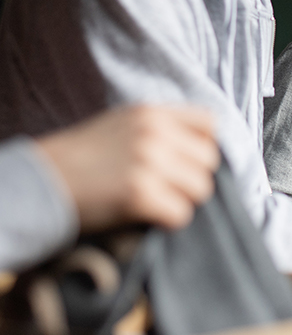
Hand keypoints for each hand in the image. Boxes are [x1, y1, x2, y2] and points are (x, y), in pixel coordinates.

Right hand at [36, 105, 218, 231]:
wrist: (40, 181)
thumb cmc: (83, 156)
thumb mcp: (123, 124)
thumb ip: (161, 128)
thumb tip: (201, 148)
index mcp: (152, 113)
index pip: (209, 124)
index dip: (202, 146)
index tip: (187, 161)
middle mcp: (154, 133)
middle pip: (209, 160)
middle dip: (194, 177)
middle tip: (169, 188)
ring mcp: (148, 163)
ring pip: (201, 188)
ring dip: (183, 200)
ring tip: (158, 202)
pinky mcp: (140, 195)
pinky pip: (181, 213)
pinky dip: (168, 221)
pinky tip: (148, 216)